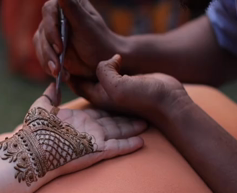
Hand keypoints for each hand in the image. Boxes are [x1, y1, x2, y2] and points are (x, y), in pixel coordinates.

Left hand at [29, 83, 146, 176]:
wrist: (34, 151)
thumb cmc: (35, 130)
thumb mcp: (41, 108)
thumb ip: (49, 96)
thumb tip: (53, 84)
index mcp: (79, 119)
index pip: (99, 111)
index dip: (110, 106)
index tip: (121, 98)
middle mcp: (89, 129)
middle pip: (112, 121)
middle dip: (126, 117)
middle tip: (141, 111)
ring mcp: (94, 141)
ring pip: (118, 133)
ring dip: (131, 129)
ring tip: (146, 123)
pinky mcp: (97, 151)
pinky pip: (117, 147)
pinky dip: (128, 145)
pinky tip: (141, 142)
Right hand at [33, 0, 120, 78]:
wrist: (102, 61)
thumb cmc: (98, 41)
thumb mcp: (86, 24)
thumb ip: (72, 8)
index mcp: (65, 5)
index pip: (49, 11)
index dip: (51, 29)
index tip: (60, 47)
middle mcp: (55, 17)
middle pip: (42, 31)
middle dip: (49, 52)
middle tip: (58, 67)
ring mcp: (50, 33)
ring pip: (40, 46)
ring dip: (48, 62)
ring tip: (59, 74)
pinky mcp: (49, 48)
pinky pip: (42, 57)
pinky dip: (49, 67)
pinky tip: (59, 74)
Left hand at [69, 55, 189, 124]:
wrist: (169, 102)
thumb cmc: (143, 98)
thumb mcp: (117, 86)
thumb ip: (104, 72)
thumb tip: (108, 60)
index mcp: (97, 96)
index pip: (75, 83)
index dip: (68, 70)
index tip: (66, 56)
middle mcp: (104, 92)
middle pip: (85, 77)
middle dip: (80, 65)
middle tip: (77, 47)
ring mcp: (116, 86)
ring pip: (100, 72)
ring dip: (97, 61)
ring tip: (92, 49)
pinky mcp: (128, 80)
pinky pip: (115, 69)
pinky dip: (112, 61)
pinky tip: (116, 57)